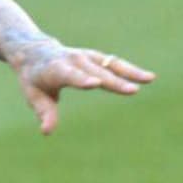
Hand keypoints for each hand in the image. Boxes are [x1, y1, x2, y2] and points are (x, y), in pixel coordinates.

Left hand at [9, 40, 155, 134]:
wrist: (32, 51)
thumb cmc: (33, 77)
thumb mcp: (33, 94)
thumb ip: (44, 112)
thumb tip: (46, 131)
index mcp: (55, 69)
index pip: (68, 74)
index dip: (80, 79)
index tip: (94, 84)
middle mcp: (72, 60)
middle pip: (95, 71)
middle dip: (113, 81)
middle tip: (132, 90)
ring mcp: (85, 56)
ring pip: (108, 64)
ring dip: (129, 72)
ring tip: (149, 79)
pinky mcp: (94, 57)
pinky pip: (113, 63)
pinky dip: (130, 69)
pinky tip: (148, 77)